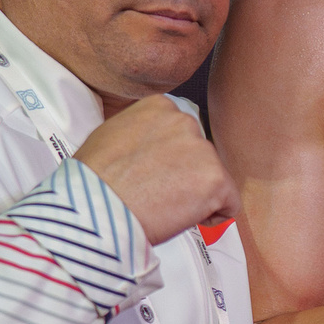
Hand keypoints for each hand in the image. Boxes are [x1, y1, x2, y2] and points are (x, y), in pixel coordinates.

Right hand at [73, 95, 236, 246]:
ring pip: (213, 180)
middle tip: (156, 193)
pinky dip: (212, 216)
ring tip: (161, 205)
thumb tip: (152, 145)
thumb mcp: (110, 135)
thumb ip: (141, 132)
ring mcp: (202, 150)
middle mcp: (185, 121)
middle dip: (185, 177)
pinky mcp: (216, 179)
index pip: (182, 135)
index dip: (170, 161)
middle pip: (200, 157)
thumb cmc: (93, 181)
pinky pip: (229, 204)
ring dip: (195, 196)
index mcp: (160, 106)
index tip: (153, 174)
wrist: (94, 208)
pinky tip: (181, 216)